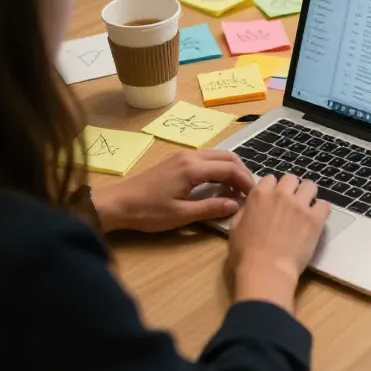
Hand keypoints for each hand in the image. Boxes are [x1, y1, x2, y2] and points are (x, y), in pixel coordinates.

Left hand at [93, 151, 254, 233]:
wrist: (116, 204)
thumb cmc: (147, 212)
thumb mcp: (181, 215)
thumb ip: (211, 208)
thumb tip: (236, 205)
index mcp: (193, 168)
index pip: (230, 169)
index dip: (246, 182)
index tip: (254, 197)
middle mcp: (191, 156)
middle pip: (228, 157)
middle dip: (243, 173)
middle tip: (249, 192)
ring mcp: (184, 155)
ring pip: (218, 156)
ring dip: (232, 169)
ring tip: (237, 189)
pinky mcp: (177, 160)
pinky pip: (207, 158)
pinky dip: (220, 168)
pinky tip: (219, 184)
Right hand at [228, 174, 330, 310]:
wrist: (266, 270)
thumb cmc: (245, 254)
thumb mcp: (234, 228)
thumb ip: (245, 210)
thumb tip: (251, 204)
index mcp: (260, 194)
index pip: (270, 178)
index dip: (272, 188)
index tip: (273, 199)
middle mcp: (281, 194)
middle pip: (292, 178)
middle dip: (291, 188)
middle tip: (290, 203)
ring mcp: (300, 205)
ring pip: (310, 186)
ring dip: (308, 194)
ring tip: (306, 208)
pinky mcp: (315, 218)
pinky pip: (325, 204)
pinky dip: (321, 210)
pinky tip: (316, 219)